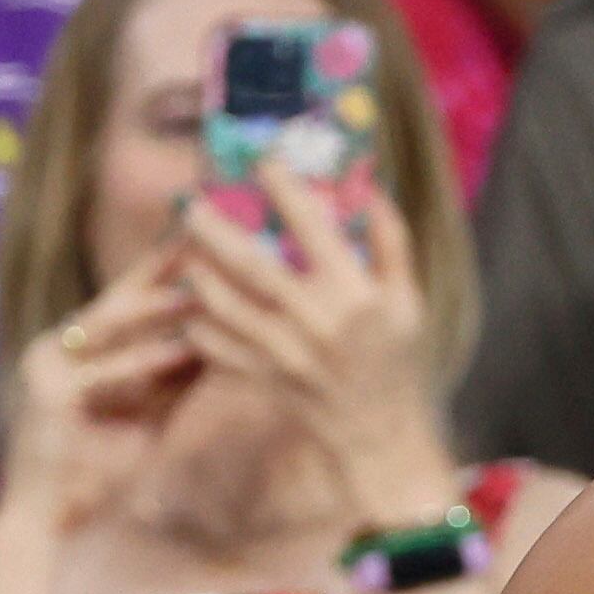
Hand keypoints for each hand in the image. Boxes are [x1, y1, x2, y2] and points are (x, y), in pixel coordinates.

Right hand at [4, 246, 198, 529]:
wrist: (51, 518)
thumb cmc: (103, 465)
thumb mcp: (153, 409)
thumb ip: (180, 374)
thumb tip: (229, 336)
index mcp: (80, 347)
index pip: (128, 298)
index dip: (165, 267)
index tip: (205, 237)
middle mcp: (59, 347)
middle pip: (116, 300)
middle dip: (160, 269)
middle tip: (203, 239)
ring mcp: (46, 368)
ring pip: (107, 327)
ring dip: (156, 307)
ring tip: (201, 288)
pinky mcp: (45, 397)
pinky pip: (101, 373)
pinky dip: (143, 360)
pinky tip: (183, 350)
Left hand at [174, 163, 458, 523]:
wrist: (382, 432)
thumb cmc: (399, 362)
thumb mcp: (409, 302)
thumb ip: (392, 246)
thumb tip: (371, 193)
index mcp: (354, 294)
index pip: (313, 228)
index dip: (285, 190)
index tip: (262, 161)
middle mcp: (315, 319)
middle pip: (251, 264)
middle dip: (214, 229)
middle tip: (188, 202)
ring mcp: (285, 351)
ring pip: (224, 305)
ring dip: (197, 275)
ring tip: (185, 253)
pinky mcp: (265, 376)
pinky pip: (218, 347)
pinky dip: (198, 325)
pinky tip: (191, 306)